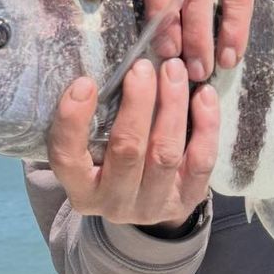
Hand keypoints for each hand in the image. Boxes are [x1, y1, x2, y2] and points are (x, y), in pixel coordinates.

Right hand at [46, 57, 218, 231]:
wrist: (147, 205)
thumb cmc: (111, 165)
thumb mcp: (91, 151)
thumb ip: (92, 121)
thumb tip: (108, 70)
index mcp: (82, 191)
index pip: (68, 157)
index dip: (73, 120)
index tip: (85, 82)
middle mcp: (115, 203)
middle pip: (127, 150)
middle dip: (137, 103)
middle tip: (143, 67)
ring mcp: (152, 206)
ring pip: (165, 152)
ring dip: (172, 106)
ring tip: (174, 71)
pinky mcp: (186, 200)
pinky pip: (200, 162)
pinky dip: (205, 126)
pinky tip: (204, 96)